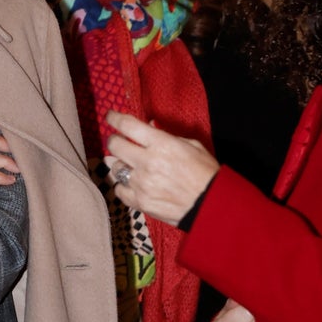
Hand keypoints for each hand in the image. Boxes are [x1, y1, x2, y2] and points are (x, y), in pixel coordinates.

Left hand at [105, 109, 218, 224]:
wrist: (211, 206)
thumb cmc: (205, 173)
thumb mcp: (191, 145)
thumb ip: (166, 135)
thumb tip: (148, 127)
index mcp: (161, 144)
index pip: (127, 125)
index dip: (114, 118)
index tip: (110, 116)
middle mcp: (147, 162)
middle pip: (115, 145)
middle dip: (115, 140)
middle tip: (119, 141)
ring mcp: (142, 184)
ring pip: (115, 167)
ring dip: (120, 164)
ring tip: (131, 165)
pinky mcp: (141, 202)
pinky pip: (119, 190)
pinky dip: (123, 185)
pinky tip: (131, 183)